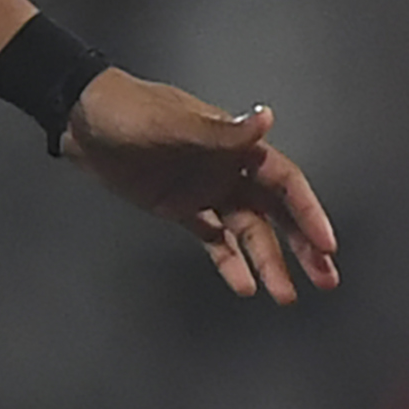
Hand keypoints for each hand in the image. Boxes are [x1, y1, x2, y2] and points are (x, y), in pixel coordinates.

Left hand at [62, 71, 340, 303]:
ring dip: (268, 261)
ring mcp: (205, 190)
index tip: (327, 244)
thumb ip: (220, 132)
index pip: (284, 182)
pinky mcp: (180, 207)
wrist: (81, 119)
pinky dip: (229, 261)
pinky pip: (212, 239)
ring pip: (247, 231)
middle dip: (302, 244)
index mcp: (233, 145)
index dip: (308, 212)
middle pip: (276, 211)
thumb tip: (267, 120)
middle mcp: (227, 169)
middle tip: (326, 280)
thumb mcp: (173, 122)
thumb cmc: (129, 113)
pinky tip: (243, 286)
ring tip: (286, 295)